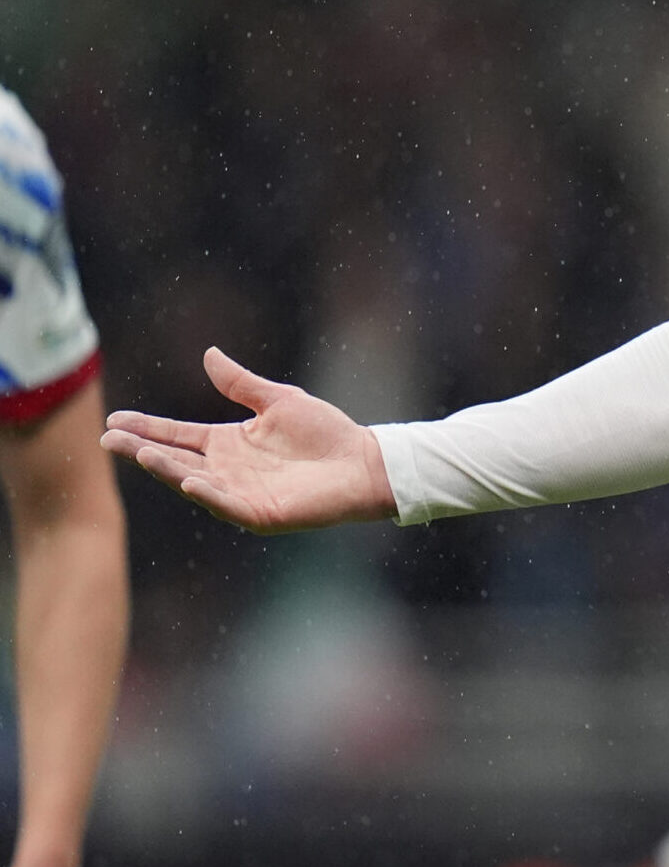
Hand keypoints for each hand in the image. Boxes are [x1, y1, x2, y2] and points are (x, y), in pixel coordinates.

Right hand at [100, 348, 393, 533]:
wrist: (364, 462)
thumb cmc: (325, 433)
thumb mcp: (278, 400)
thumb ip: (240, 383)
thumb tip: (208, 354)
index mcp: (228, 443)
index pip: (178, 435)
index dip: (147, 428)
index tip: (114, 420)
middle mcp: (227, 469)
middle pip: (175, 459)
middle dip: (142, 450)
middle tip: (108, 440)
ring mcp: (241, 493)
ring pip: (194, 482)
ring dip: (168, 470)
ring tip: (142, 454)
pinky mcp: (261, 512)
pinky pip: (228, 505)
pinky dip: (209, 494)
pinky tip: (191, 482)